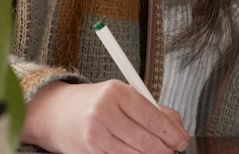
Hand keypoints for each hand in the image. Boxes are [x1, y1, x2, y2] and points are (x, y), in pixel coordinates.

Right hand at [22, 80, 189, 153]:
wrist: (57, 113)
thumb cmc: (96, 103)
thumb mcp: (123, 95)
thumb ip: (153, 109)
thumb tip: (178, 130)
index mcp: (116, 91)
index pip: (152, 116)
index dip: (171, 133)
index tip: (182, 140)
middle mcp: (103, 111)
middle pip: (145, 140)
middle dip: (165, 149)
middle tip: (174, 151)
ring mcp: (94, 134)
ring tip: (159, 153)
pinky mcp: (89, 152)